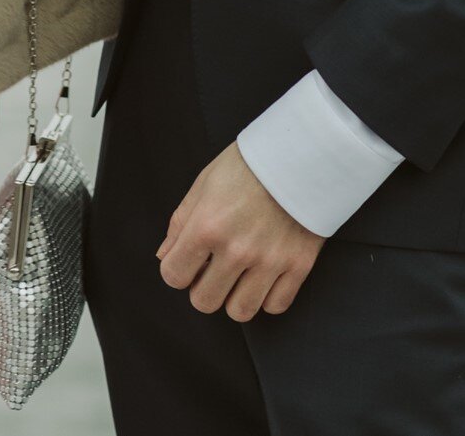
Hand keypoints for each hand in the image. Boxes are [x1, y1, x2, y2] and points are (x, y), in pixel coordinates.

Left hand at [157, 142, 323, 320]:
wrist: (300, 154)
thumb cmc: (248, 165)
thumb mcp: (204, 183)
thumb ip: (181, 222)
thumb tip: (165, 255)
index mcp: (207, 225)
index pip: (174, 275)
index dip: (177, 270)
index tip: (187, 262)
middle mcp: (236, 249)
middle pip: (205, 301)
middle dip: (203, 288)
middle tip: (212, 270)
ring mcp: (269, 261)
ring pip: (240, 311)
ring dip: (234, 297)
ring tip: (239, 275)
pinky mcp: (298, 266)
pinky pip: (275, 306)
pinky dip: (267, 296)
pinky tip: (264, 276)